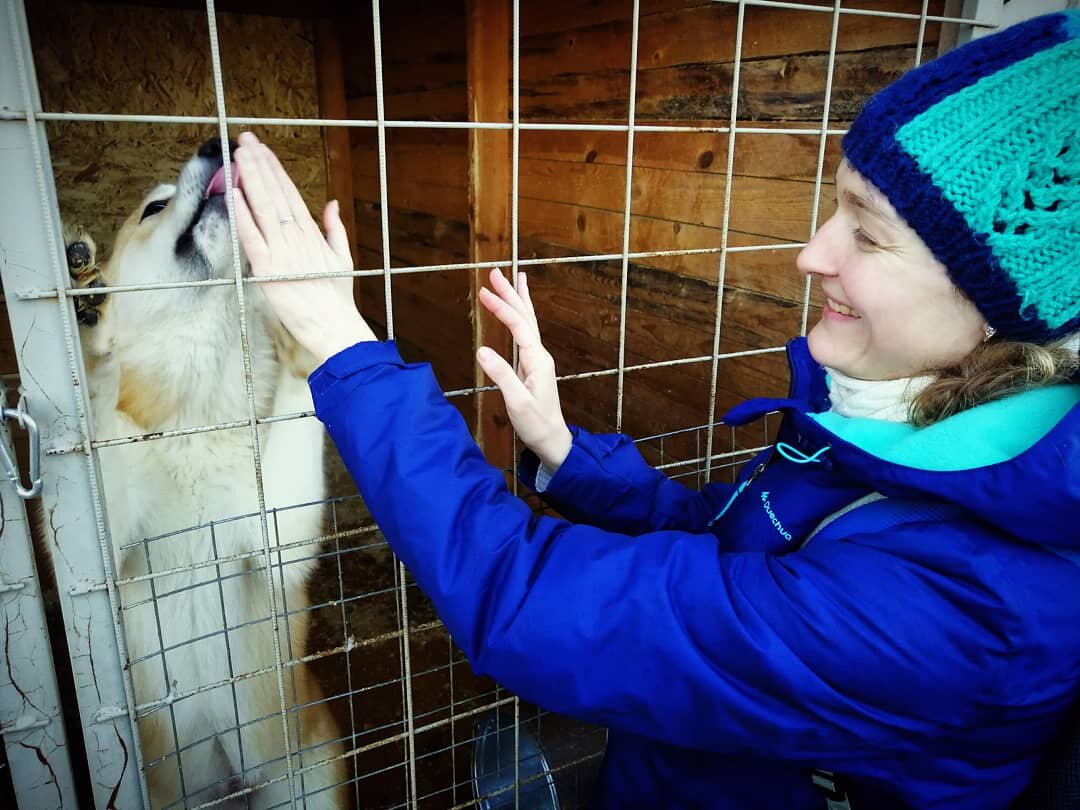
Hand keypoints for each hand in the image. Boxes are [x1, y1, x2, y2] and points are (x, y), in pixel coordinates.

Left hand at [232, 132, 375, 363]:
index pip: (290, 194)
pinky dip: (242, 215)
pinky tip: (233, 194)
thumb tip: (331, 203)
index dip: (275, 170)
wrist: (336, 327)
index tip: (263, 150)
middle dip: (260, 165)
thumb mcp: (342, 258)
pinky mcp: (268, 270)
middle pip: (275, 193)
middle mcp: (296, 237)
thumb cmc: (338, 299)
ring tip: (239, 155)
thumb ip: (335, 228)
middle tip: (245, 140)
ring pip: (263, 207)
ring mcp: (281, 251)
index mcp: (312, 234)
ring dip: (250, 179)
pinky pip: (251, 237)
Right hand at [476, 269, 571, 470]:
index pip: (518, 326)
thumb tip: (482, 349)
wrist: (552, 440)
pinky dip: (521, 316)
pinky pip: (526, 333)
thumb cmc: (536, 424)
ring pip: (528, 322)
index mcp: (537, 360)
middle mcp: (540, 355)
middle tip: (495, 271)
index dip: (501, 307)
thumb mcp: (517, 402)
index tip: (483, 291)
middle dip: (510, 293)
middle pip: (525, 317)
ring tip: (514, 277)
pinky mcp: (533, 365)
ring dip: (518, 299)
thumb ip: (501, 375)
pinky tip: (519, 310)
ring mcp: (537, 359)